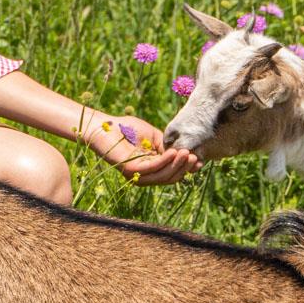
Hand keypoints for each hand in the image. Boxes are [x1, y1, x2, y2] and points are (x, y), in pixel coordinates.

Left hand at [84, 112, 200, 185]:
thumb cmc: (126, 128)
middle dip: (184, 168)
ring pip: (162, 176)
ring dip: (177, 165)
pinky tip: (174, 152)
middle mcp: (143, 176)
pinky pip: (152, 168)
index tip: (200, 161)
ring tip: (186, 153)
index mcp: (149, 170)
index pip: (171, 174)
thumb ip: (167, 146)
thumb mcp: (153, 137)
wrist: (103, 125)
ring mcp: (135, 175)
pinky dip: (164, 161)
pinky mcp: (129, 169)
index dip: (186, 170)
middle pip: (169, 178)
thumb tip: (186, 153)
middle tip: (194, 156)